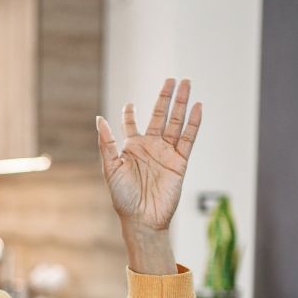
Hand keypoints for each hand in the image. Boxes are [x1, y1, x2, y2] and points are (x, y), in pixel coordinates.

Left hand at [96, 78, 201, 231]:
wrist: (142, 218)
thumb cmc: (123, 197)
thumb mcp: (111, 167)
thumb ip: (107, 143)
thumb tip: (100, 119)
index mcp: (132, 148)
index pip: (132, 124)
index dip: (131, 113)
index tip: (130, 104)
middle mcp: (151, 147)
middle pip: (160, 115)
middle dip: (166, 97)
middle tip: (173, 79)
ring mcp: (167, 153)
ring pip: (176, 122)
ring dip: (182, 103)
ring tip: (187, 84)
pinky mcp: (180, 161)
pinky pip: (188, 139)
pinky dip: (193, 123)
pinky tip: (197, 108)